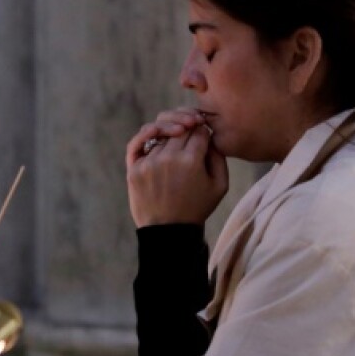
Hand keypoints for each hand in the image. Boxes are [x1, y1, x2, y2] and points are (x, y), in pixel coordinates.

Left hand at [126, 110, 228, 226]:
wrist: (169, 231)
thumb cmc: (197, 208)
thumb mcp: (219, 185)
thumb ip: (219, 156)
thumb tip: (209, 133)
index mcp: (191, 161)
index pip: (199, 130)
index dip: (204, 130)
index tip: (205, 136)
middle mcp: (168, 158)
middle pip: (180, 128)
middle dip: (189, 124)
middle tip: (192, 127)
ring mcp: (148, 163)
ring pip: (161, 134)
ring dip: (170, 132)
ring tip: (178, 133)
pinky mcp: (134, 169)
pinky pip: (138, 142)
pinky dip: (146, 133)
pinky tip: (156, 131)